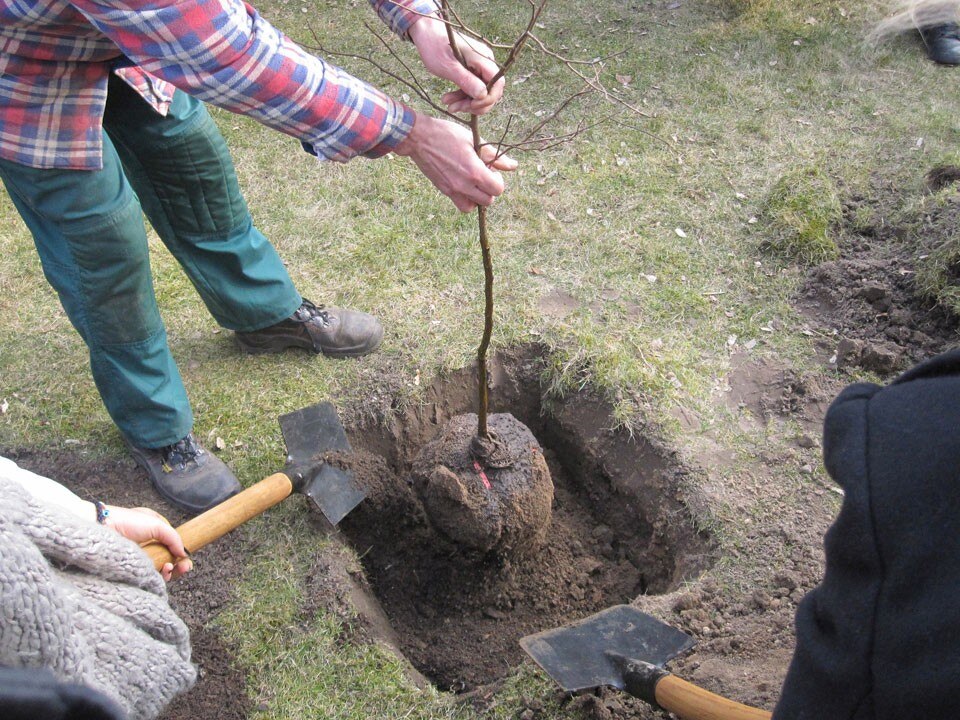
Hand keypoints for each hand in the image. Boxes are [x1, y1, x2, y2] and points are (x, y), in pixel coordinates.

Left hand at [105, 506, 192, 580]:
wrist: (102, 528)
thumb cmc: (126, 521)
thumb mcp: (156, 524)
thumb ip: (174, 538)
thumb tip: (185, 553)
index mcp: (154, 532)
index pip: (172, 547)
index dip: (182, 555)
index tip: (187, 562)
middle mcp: (148, 546)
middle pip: (168, 561)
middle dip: (178, 566)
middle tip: (183, 568)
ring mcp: (139, 559)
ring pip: (159, 571)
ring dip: (169, 572)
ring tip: (168, 568)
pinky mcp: (131, 569)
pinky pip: (148, 577)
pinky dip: (157, 576)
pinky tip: (160, 571)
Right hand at [394, 112, 517, 211]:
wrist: (419, 138)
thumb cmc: (447, 134)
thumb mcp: (473, 140)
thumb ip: (494, 156)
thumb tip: (513, 166)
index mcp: (474, 171)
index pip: (497, 189)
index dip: (498, 180)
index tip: (491, 170)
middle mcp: (464, 185)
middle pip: (487, 201)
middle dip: (489, 190)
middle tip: (483, 175)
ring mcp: (452, 190)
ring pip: (473, 207)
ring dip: (477, 197)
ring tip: (473, 182)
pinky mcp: (444, 190)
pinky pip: (460, 204)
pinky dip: (465, 198)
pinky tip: (463, 184)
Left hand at [408, 14, 504, 115]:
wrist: (426, 34)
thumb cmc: (435, 46)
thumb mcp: (448, 67)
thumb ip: (466, 80)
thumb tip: (483, 95)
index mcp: (482, 58)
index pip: (498, 84)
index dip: (488, 98)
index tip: (471, 105)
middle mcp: (485, 62)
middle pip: (490, 91)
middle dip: (475, 104)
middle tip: (455, 108)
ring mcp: (479, 66)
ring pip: (480, 92)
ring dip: (465, 102)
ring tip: (448, 104)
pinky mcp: (472, 70)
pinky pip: (473, 88)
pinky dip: (462, 96)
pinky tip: (448, 100)